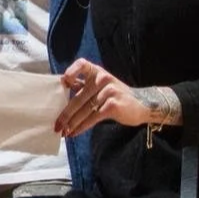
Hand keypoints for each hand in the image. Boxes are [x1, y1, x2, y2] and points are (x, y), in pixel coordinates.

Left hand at [54, 58, 180, 137]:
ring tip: (64, 132)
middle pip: (79, 98)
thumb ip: (84, 84)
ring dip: (72, 123)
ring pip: (84, 110)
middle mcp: (102, 79)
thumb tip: (62, 87)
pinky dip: (82, 127)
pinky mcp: (112, 105)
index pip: (82, 64)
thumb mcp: (101, 85)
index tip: (63, 82)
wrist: (142, 104)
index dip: (71, 71)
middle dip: (65, 114)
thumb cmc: (115, 95)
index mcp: (96, 71)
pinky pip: (93, 117)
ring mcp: (108, 91)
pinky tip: (75, 133)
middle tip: (56, 125)